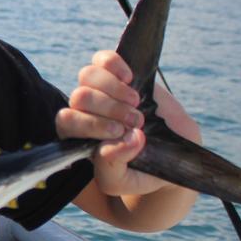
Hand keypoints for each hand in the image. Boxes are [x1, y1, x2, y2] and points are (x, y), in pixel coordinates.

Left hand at [57, 50, 162, 197]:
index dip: (90, 124)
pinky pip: (102, 59)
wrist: (174, 155)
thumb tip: (122, 140)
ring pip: (86, 76)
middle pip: (78, 96)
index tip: (119, 132)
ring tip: (136, 104)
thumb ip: (113, 168)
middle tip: (135, 121)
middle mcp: (84, 113)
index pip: (66, 122)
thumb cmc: (141, 172)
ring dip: (114, 90)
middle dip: (108, 108)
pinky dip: (115, 65)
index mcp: (77, 138)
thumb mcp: (124, 182)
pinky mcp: (118, 75)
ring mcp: (100, 92)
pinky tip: (130, 79)